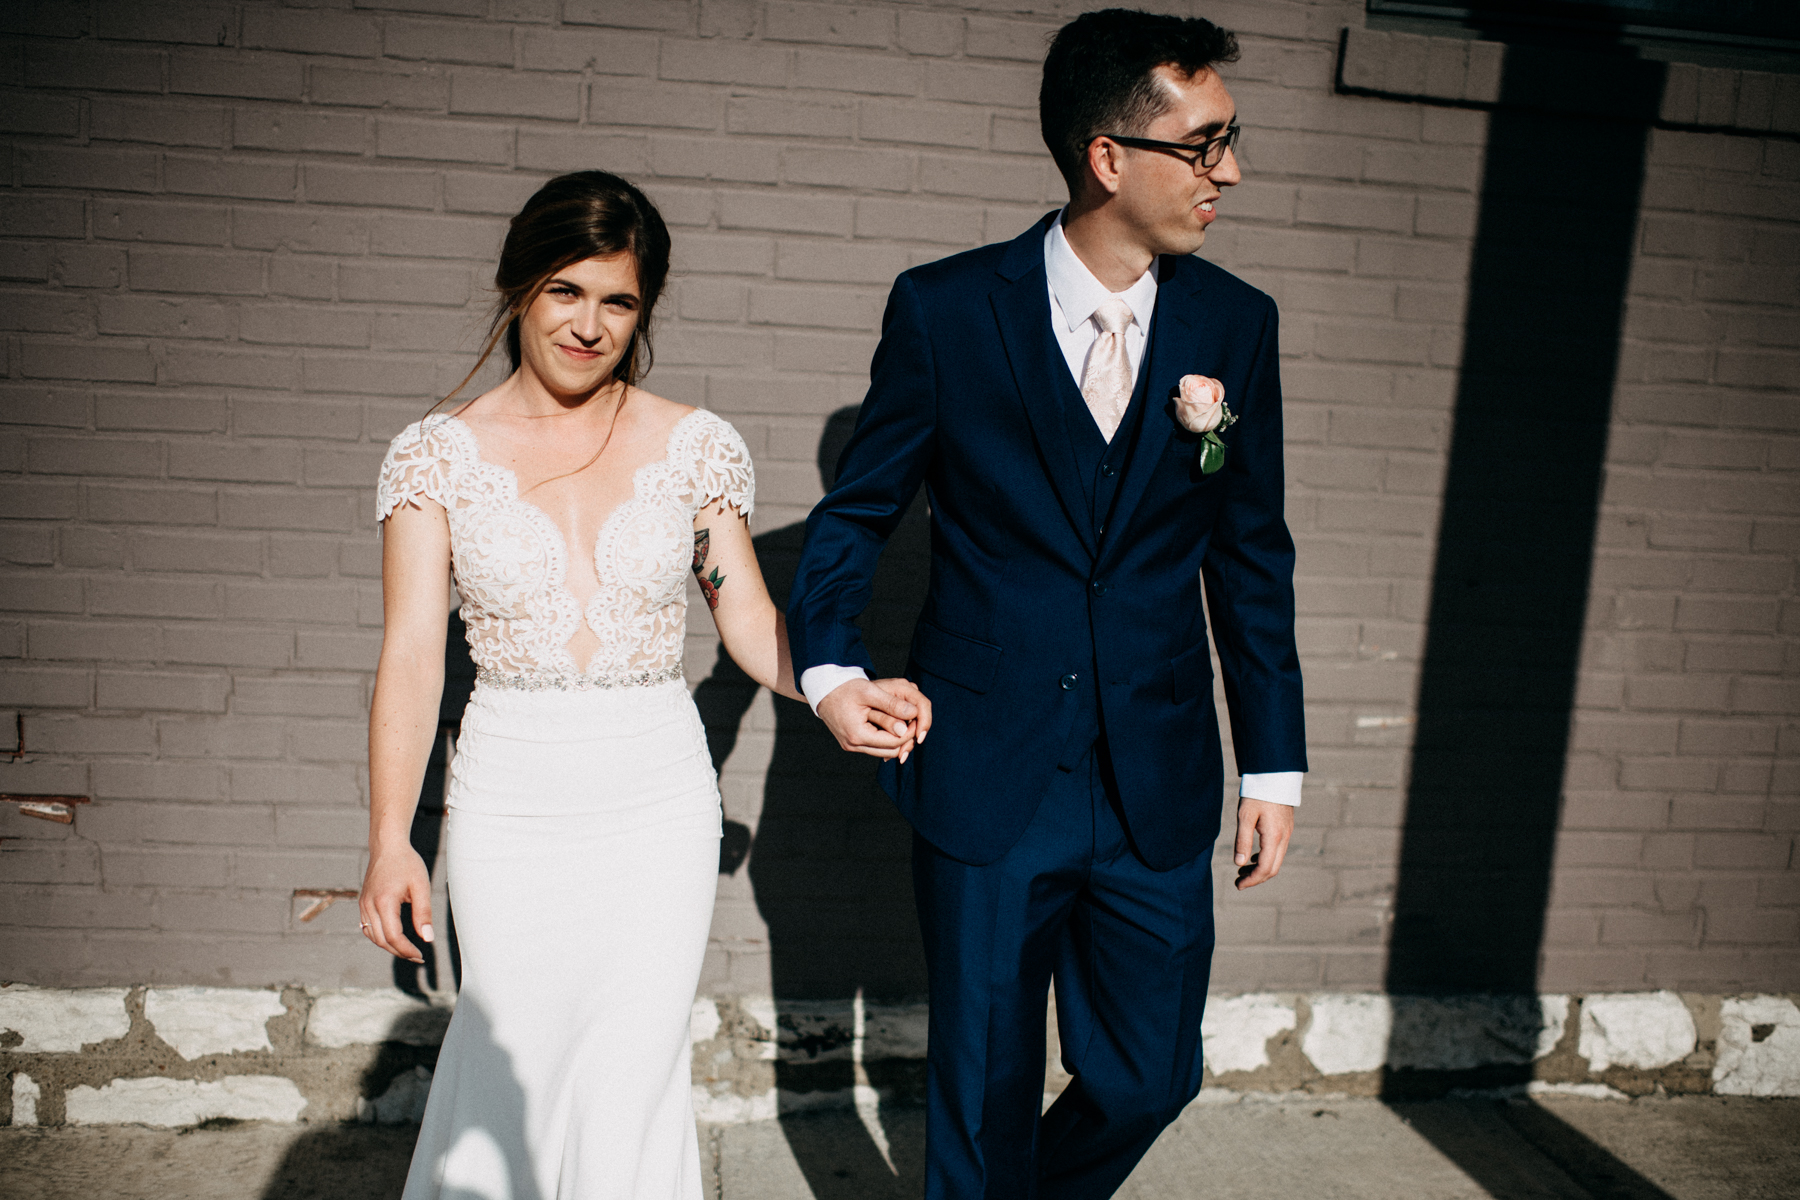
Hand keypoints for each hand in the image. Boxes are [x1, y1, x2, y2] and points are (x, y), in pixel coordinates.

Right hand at [358, 846, 433, 962]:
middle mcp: (369, 905)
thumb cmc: (406, 863)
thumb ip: (424, 913)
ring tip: (407, 949)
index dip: (406, 950)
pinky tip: (393, 937)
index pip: (393, 936)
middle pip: (381, 940)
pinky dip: (380, 936)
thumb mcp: (421, 886)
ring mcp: (363, 904)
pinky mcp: (363, 902)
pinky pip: (368, 926)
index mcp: (384, 902)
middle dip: (399, 952)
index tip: (420, 955)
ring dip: (389, 946)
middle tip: (416, 956)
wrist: (387, 846)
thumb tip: (427, 938)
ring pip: (372, 935)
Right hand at [816, 677, 932, 761]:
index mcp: (857, 734)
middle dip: (904, 738)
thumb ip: (891, 704)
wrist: (824, 689)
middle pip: (890, 751)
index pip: (894, 742)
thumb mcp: (870, 692)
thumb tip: (912, 716)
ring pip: (883, 752)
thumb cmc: (845, 688)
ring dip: (895, 739)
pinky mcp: (850, 743)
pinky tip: (890, 725)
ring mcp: (851, 746)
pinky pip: (874, 747)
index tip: (916, 717)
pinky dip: (884, 739)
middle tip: (912, 720)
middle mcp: (853, 745)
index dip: (909, 731)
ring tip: (902, 721)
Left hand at [1232, 797, 1292, 889]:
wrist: (1274, 775)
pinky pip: (1278, 851)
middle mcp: (1284, 838)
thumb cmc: (1257, 794)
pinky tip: (1252, 857)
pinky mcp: (1285, 828)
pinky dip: (1265, 858)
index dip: (1252, 880)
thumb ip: (1242, 840)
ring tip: (1242, 871)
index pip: (1265, 868)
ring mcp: (1287, 833)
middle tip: (1239, 883)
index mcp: (1274, 837)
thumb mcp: (1245, 816)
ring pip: (1276, 860)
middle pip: (1273, 868)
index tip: (1238, 886)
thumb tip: (1239, 864)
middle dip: (1256, 878)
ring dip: (1261, 869)